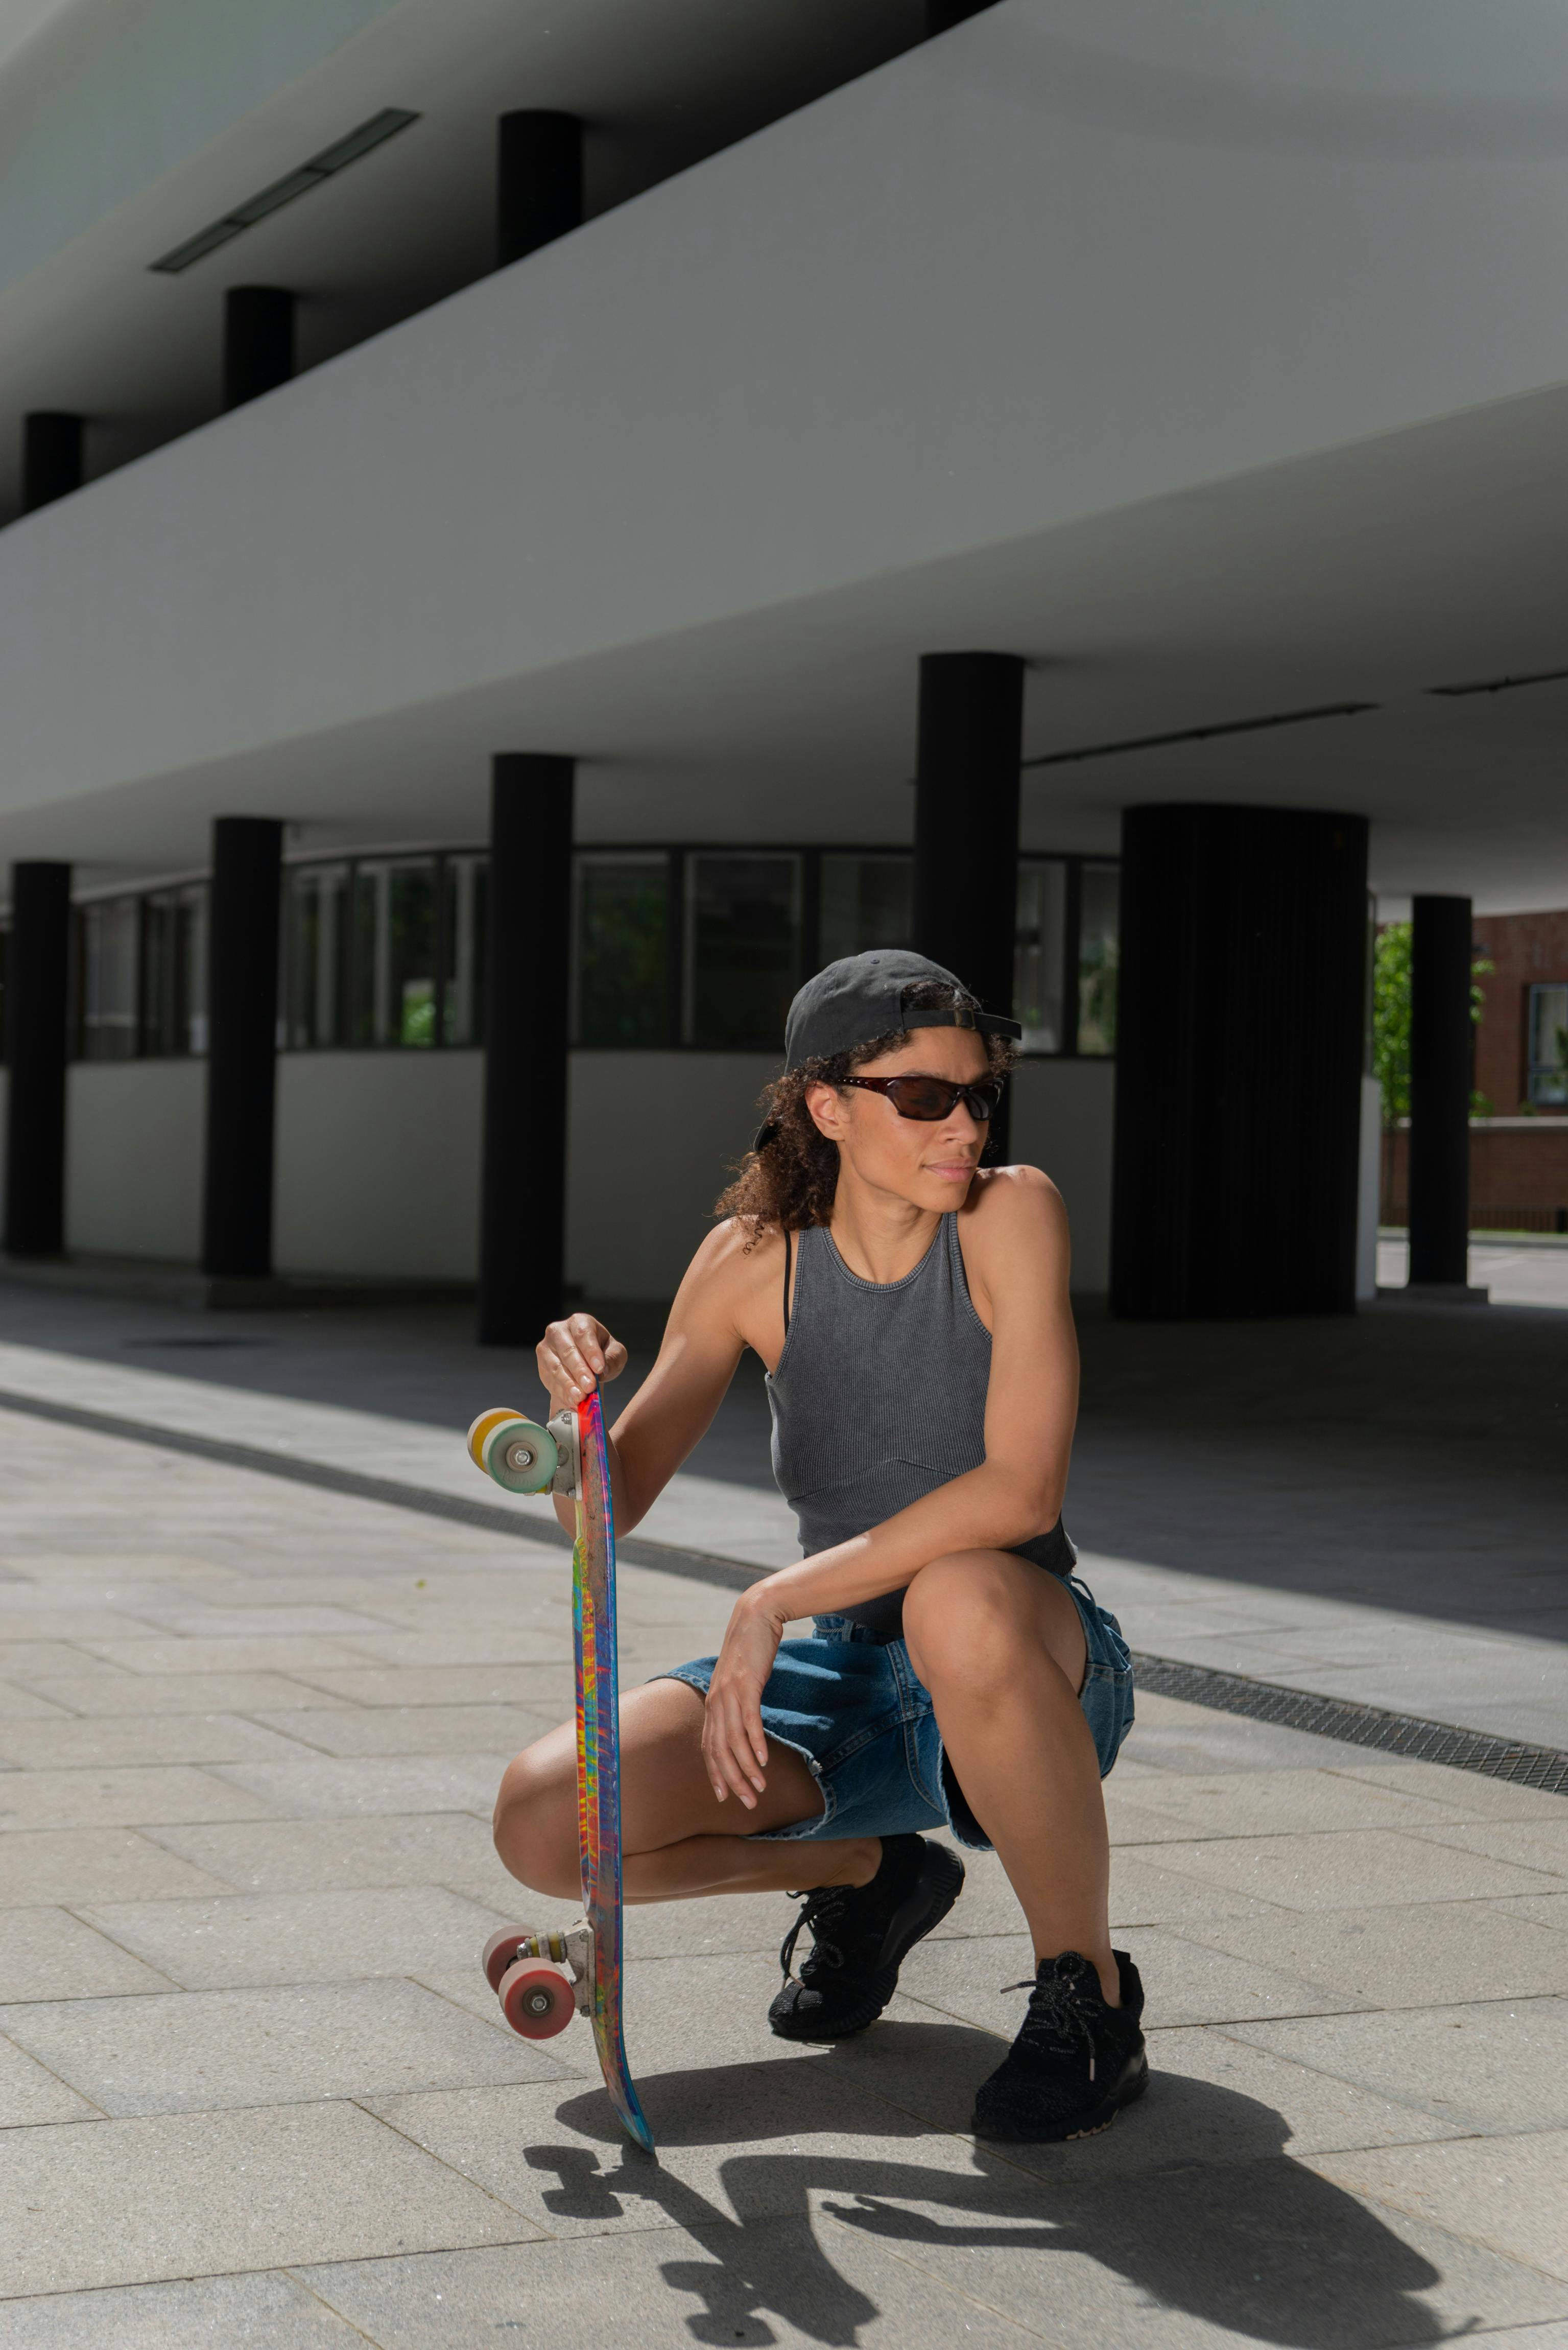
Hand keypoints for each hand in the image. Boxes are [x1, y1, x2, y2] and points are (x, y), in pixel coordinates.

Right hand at [537, 1314, 627, 1411]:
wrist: (585, 1364)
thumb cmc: (602, 1354)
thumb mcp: (615, 1353)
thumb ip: (613, 1359)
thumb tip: (602, 1371)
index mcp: (579, 1322)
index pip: (583, 1334)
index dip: (591, 1351)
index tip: (599, 1369)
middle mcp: (558, 1331)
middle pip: (568, 1350)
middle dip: (580, 1371)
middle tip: (590, 1387)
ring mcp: (547, 1348)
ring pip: (556, 1367)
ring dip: (569, 1384)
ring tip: (581, 1397)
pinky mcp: (542, 1366)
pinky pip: (550, 1380)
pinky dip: (562, 1392)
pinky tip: (573, 1400)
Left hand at [702, 1591, 786, 1809]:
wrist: (756, 1617)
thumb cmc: (750, 1651)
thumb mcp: (740, 1680)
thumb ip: (737, 1702)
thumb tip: (741, 1724)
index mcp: (713, 1703)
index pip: (709, 1747)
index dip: (716, 1774)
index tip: (725, 1797)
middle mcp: (716, 1701)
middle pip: (720, 1750)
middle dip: (732, 1780)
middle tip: (747, 1803)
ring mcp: (730, 1693)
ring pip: (734, 1741)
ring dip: (746, 1768)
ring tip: (759, 1789)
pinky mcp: (747, 1684)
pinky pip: (749, 1720)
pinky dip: (755, 1743)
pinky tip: (764, 1760)